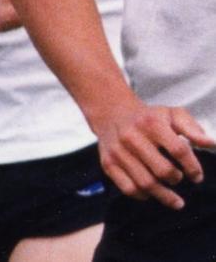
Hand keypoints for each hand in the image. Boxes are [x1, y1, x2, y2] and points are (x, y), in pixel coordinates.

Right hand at [95, 98, 214, 209]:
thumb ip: (192, 128)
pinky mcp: (108, 163)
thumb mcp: (171, 114)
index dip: (193, 167)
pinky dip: (144, 195)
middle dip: (176, 179)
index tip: (197, 175)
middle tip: (179, 178)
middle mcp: (132, 136)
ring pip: (146, 184)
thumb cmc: (148, 117)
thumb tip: (210, 143)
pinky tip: (151, 193)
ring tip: (175, 200)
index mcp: (151, 122)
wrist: (112, 112)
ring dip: (164, 195)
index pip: (179, 150)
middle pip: (163, 170)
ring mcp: (118, 151)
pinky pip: (129, 189)